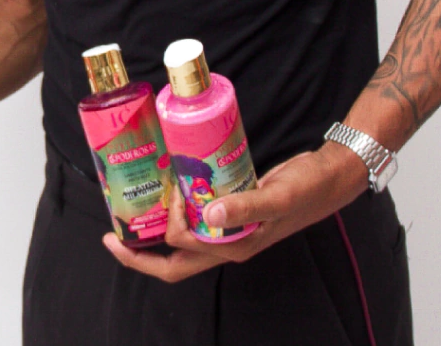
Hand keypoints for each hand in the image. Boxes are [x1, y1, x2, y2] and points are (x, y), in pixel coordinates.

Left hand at [103, 144, 367, 281]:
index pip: (183, 254)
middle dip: (139, 256)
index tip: (172, 192)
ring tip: (133, 213)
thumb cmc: (307, 189)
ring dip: (156, 234)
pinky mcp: (231, 211)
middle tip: (111, 236)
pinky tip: (169, 191)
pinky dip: (178, 211)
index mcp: (233, 248)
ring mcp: (228, 230)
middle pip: (174, 263)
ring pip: (183, 243)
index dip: (167, 228)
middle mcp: (226, 244)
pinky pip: (197, 220)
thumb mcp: (277, 195)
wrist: (329, 177)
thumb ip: (246, 206)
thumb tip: (210, 213)